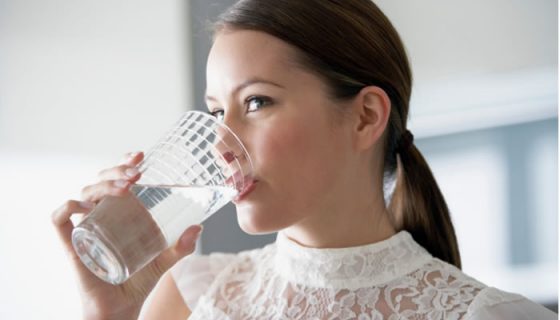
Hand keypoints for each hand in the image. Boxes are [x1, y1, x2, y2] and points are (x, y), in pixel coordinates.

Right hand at [52, 152, 202, 319]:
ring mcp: (85, 226)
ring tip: (126, 187)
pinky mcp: (71, 243)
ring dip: (103, 184)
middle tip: (137, 173)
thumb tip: (199, 228)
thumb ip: (181, 246)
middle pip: (100, 180)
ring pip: (84, 192)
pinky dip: (70, 206)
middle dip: (117, 170)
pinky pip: (60, 218)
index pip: (117, 178)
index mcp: (119, 212)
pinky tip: (89, 207)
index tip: (140, 155)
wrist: (120, 307)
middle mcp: (100, 214)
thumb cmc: (138, 280)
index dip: (123, 162)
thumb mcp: (164, 260)